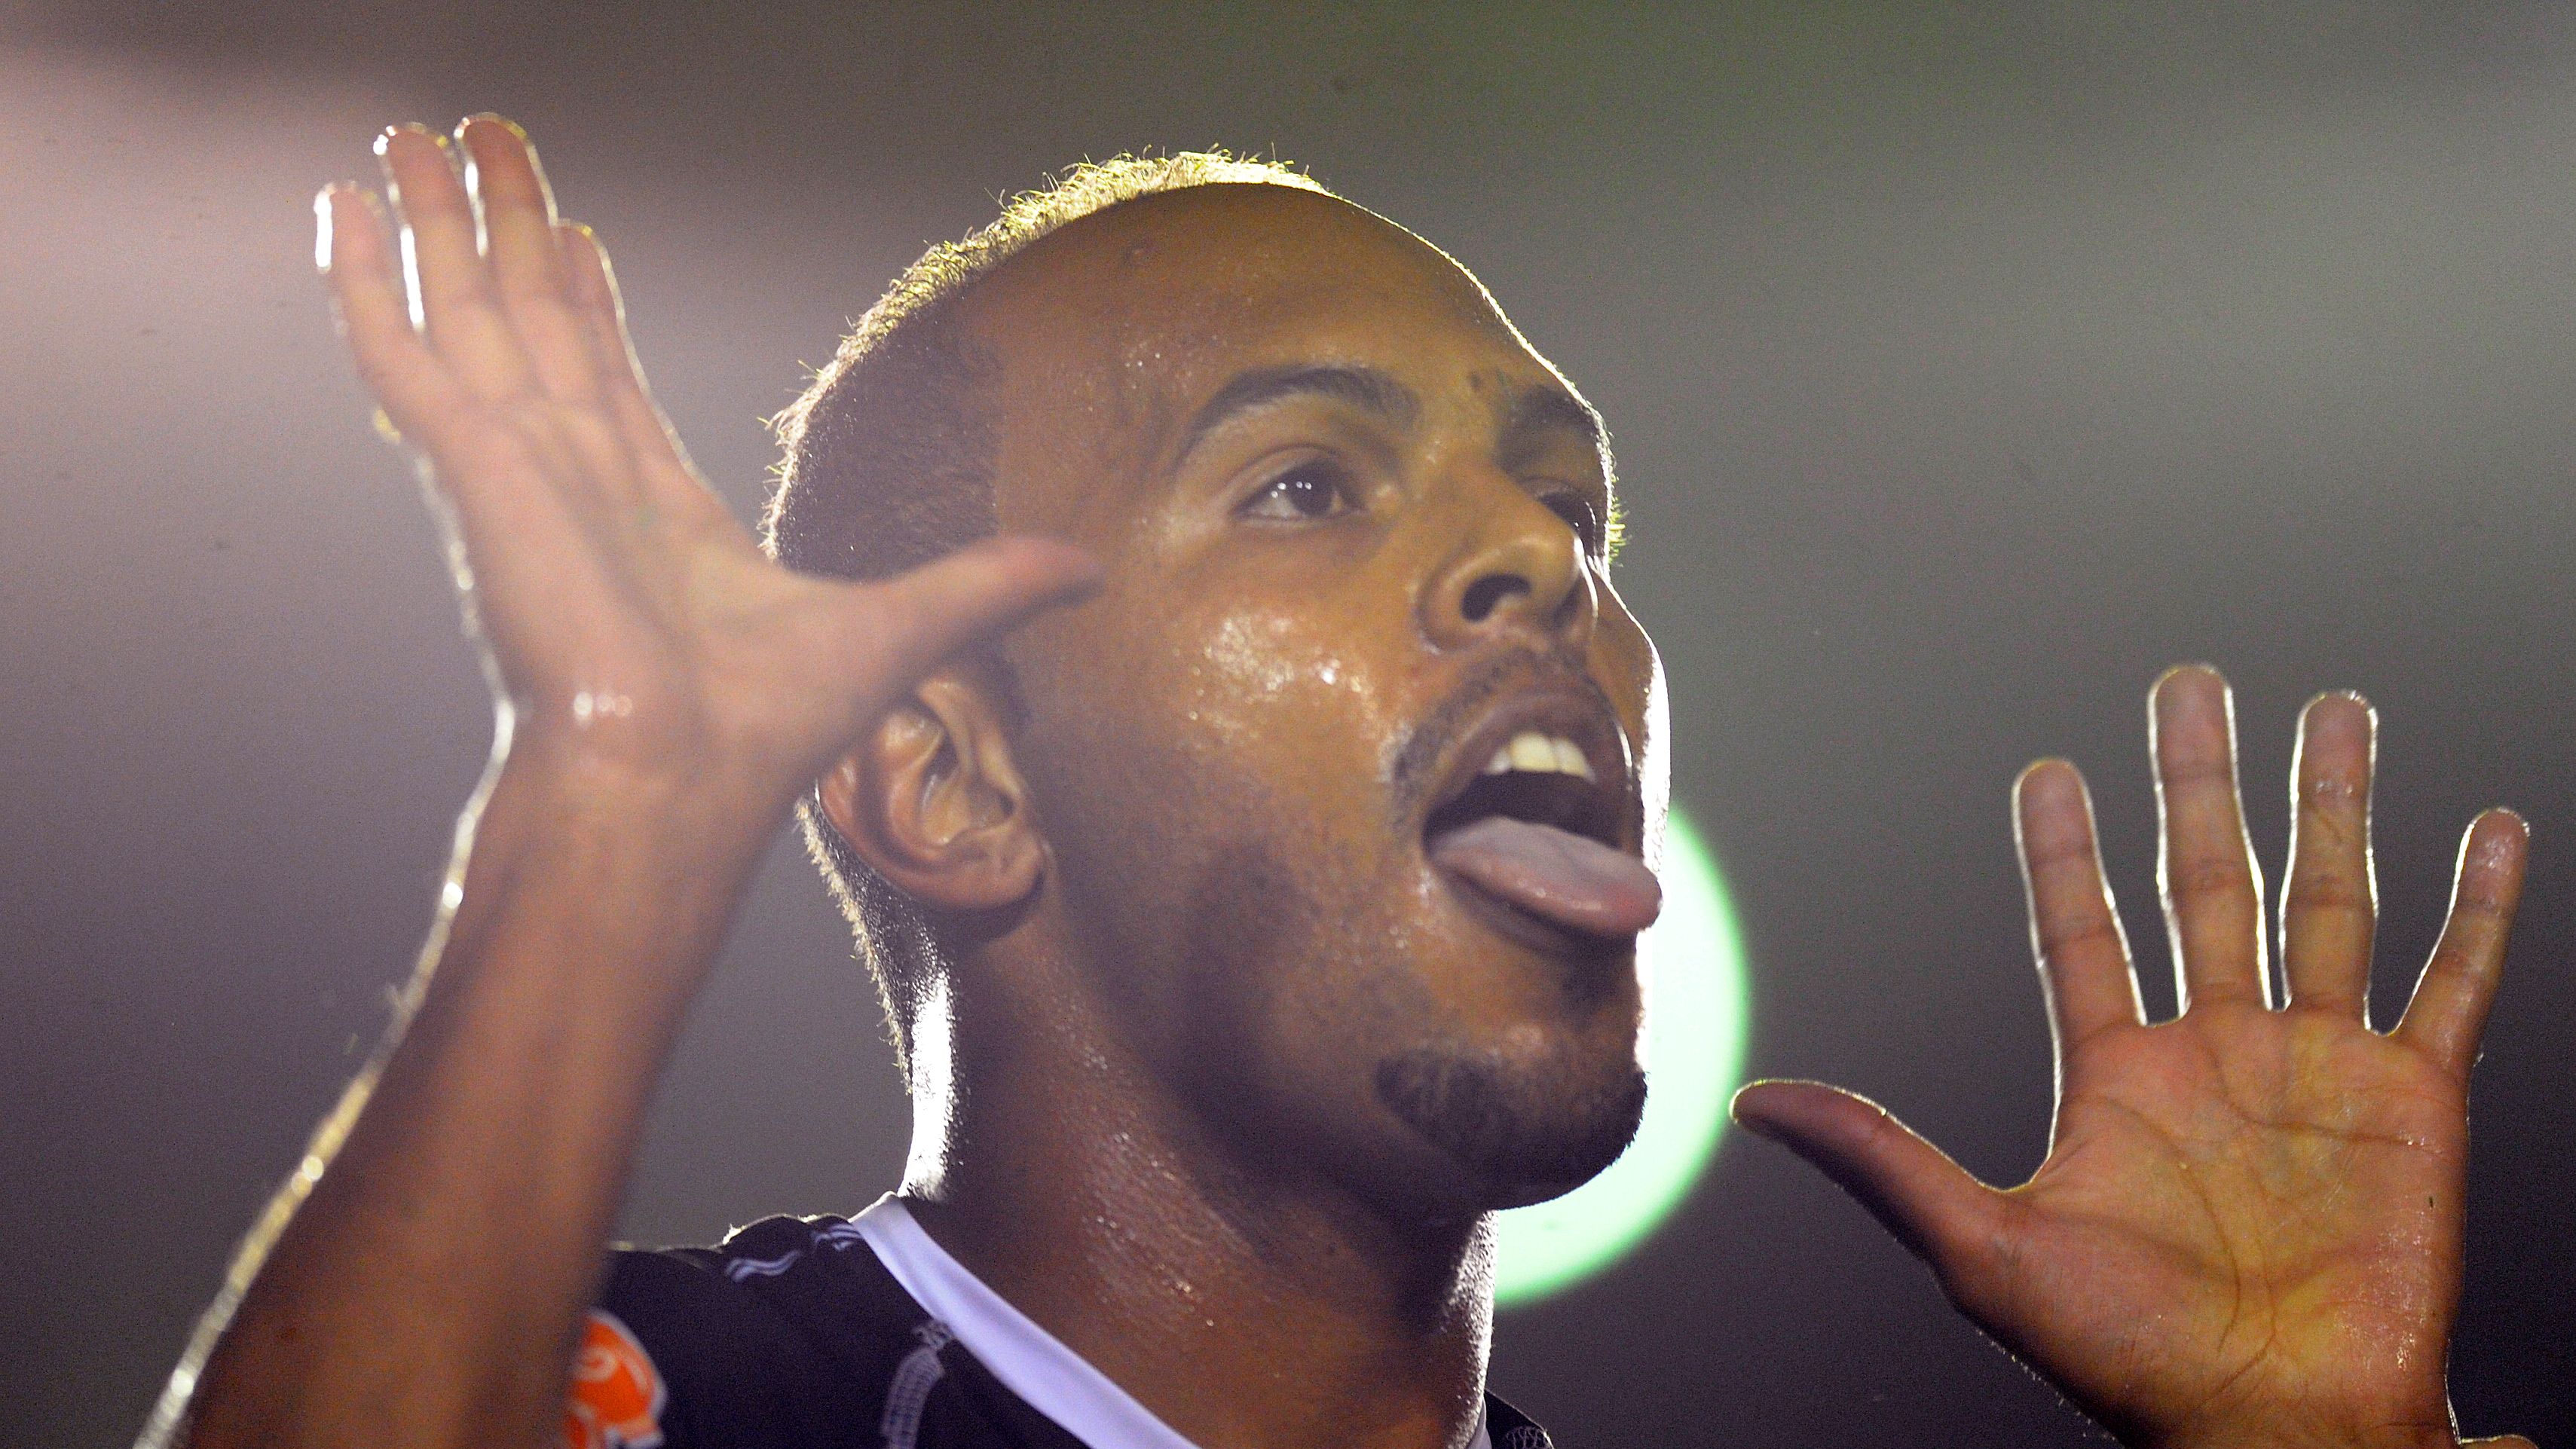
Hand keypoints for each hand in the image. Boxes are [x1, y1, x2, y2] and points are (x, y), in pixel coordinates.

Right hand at [320, 116, 1095, 806]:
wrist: (674, 785)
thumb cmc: (764, 737)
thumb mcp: (904, 626)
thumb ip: (986, 582)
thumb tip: (1087, 567)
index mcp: (657, 511)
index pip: (610, 374)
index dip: (590, 297)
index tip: (578, 230)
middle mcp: (575, 478)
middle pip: (536, 320)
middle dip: (512, 229)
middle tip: (481, 142)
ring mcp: (514, 469)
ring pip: (467, 313)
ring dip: (436, 224)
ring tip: (404, 142)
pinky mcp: (471, 472)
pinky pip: (402, 355)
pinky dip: (367, 283)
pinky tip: (341, 210)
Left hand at [1734, 666, 2531, 1448]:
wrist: (2275, 1427)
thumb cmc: (2129, 1359)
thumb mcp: (1982, 1247)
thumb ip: (1879, 1159)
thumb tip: (1747, 1103)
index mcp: (2119, 1079)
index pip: (2083, 933)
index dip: (2064, 853)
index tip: (2050, 768)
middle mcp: (2219, 1053)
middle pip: (2204, 883)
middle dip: (2198, 781)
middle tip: (2189, 681)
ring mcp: (2318, 1066)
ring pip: (2327, 902)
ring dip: (2333, 805)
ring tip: (2337, 709)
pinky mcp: (2415, 1099)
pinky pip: (2452, 982)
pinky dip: (2477, 907)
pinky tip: (2491, 827)